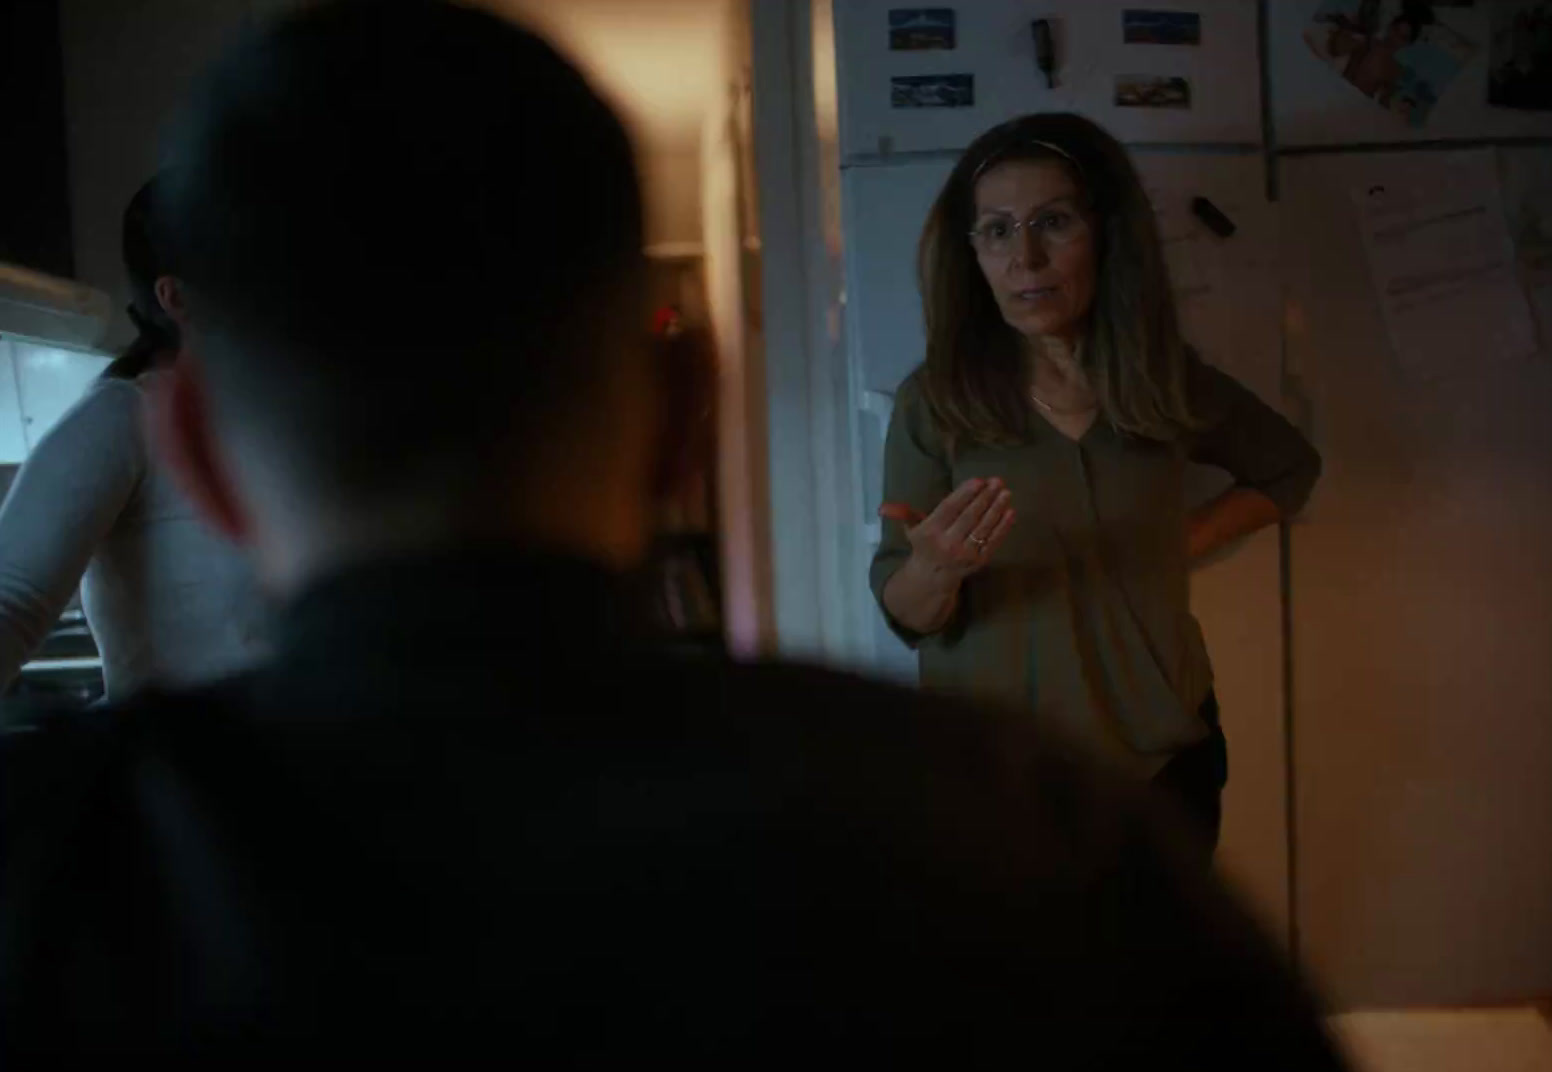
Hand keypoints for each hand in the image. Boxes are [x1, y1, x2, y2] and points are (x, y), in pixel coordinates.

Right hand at [880, 477, 1014, 578]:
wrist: (933, 577)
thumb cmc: (924, 545)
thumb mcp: (912, 528)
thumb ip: (903, 514)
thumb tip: (883, 508)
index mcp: (930, 532)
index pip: (950, 510)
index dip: (965, 494)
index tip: (979, 480)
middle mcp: (947, 544)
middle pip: (969, 517)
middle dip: (985, 498)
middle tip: (997, 481)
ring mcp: (965, 554)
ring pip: (983, 528)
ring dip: (997, 509)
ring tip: (1006, 492)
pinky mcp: (979, 561)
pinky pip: (993, 541)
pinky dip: (1003, 527)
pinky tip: (1010, 511)